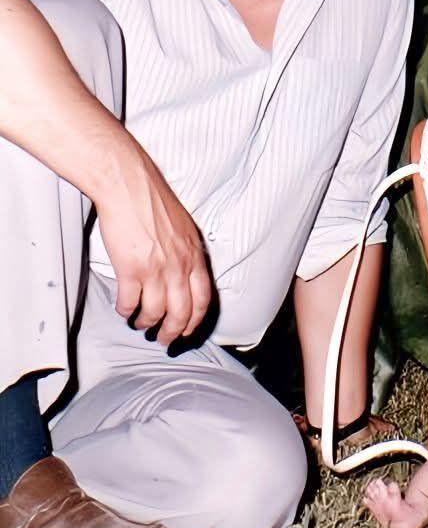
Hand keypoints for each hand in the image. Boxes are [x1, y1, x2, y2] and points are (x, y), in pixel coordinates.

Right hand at [94, 149, 211, 346]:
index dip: (195, 321)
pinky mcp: (130, 268)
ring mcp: (156, 269)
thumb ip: (189, 254)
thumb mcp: (186, 229)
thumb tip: (190, 274)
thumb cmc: (156, 204)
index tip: (187, 331)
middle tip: (164, 341)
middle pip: (181, 313)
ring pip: (155, 312)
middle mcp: (180, 267)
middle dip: (173, 333)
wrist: (130, 186)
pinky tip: (123, 310)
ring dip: (146, 323)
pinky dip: (126, 311)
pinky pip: (129, 302)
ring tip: (140, 324)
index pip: (203, 300)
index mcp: (195, 257)